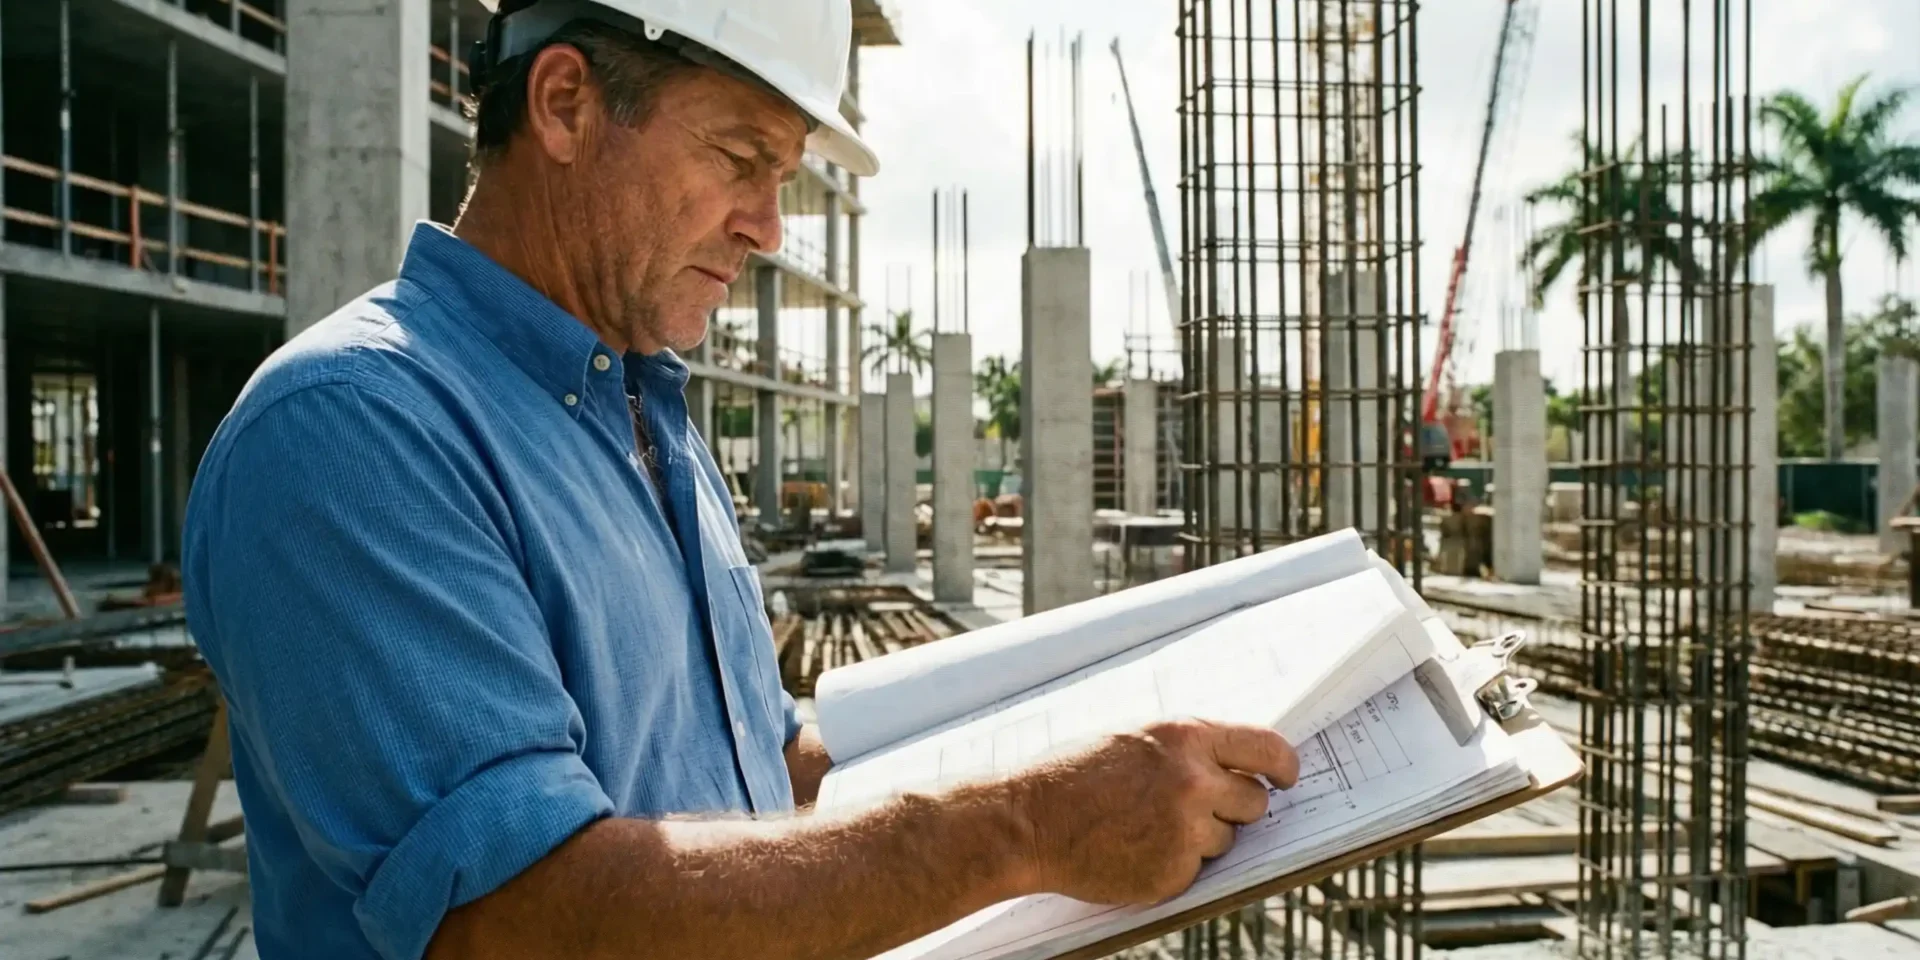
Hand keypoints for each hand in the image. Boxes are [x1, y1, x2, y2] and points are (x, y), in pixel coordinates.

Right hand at [1010, 720, 1299, 904]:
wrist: (1027, 821)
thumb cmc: (1072, 775)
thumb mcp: (1133, 739)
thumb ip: (1186, 749)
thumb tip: (1236, 762)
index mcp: (1185, 738)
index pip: (1266, 748)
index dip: (1283, 766)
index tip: (1286, 777)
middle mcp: (1194, 782)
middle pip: (1255, 801)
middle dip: (1235, 808)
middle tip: (1198, 809)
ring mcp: (1185, 831)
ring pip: (1226, 840)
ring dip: (1200, 838)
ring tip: (1146, 827)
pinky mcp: (1173, 873)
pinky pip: (1197, 871)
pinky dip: (1175, 865)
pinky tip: (1136, 850)